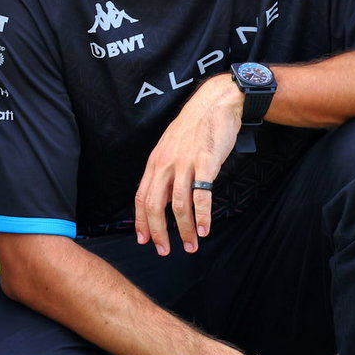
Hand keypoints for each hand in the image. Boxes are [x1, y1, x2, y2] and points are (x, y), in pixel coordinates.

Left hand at [134, 75, 242, 254]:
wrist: (214, 104)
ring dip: (184, 229)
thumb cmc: (194, 128)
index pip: (141, 197)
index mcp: (155, 163)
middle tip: (164, 250)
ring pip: (179, 204)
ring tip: (191, 246)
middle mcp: (165, 165)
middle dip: (158, 232)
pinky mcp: (205, 163)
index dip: (141, 221)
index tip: (143, 239)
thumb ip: (165, 170)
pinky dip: (202, 215)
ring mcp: (185, 164)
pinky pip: (201, 195)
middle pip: (155, 205)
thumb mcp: (170, 147)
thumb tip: (162, 193)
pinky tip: (204, 229)